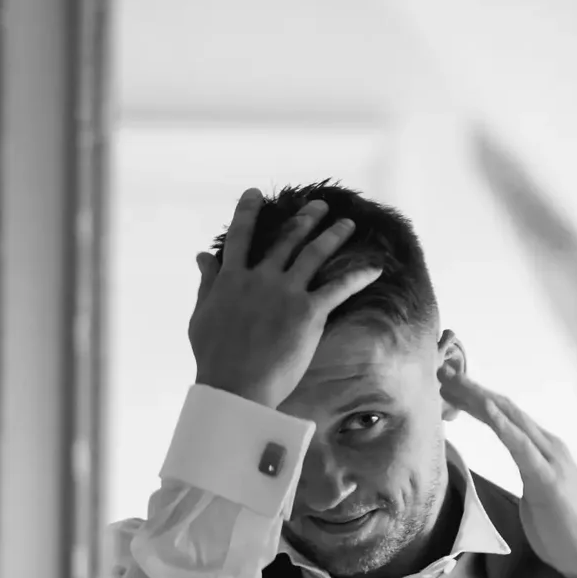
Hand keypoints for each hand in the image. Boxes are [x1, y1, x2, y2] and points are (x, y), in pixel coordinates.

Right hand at [187, 190, 381, 406]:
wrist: (235, 385)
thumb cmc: (214, 357)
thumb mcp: (202, 315)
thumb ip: (206, 282)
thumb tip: (201, 255)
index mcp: (231, 278)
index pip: (240, 236)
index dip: (247, 211)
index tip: (255, 193)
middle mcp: (260, 278)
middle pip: (286, 238)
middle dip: (305, 219)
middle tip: (320, 205)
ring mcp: (285, 292)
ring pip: (314, 254)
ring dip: (333, 235)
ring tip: (347, 224)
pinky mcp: (308, 312)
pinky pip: (339, 288)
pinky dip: (358, 276)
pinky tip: (375, 268)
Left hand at [440, 372, 576, 577]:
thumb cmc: (564, 529)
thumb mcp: (536, 493)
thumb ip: (525, 472)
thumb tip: (507, 466)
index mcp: (543, 448)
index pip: (505, 414)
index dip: (476, 396)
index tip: (448, 383)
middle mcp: (549, 445)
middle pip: (504, 408)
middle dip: (471, 388)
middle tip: (440, 369)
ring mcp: (551, 459)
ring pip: (511, 418)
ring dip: (479, 397)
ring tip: (452, 381)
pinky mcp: (549, 479)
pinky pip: (522, 446)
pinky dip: (503, 424)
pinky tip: (486, 409)